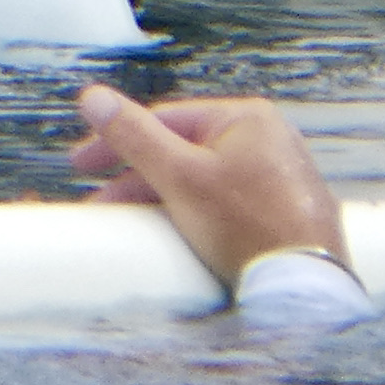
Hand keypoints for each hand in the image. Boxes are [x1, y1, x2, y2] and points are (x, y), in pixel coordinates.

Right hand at [73, 84, 349, 290]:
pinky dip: (193, 212)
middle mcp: (270, 139)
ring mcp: (282, 177)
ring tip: (127, 223)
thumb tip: (91, 96)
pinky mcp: (286, 212)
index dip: (115, 140)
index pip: (165, 118)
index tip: (78, 165)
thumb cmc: (245, 225)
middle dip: (135, 179)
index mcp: (247, 119)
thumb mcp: (178, 175)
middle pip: (183, 151)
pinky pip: (226, 202)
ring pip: (203, 180)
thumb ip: (132, 134)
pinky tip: (172, 231)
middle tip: (99, 202)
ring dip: (159, 198)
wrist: (306, 288)